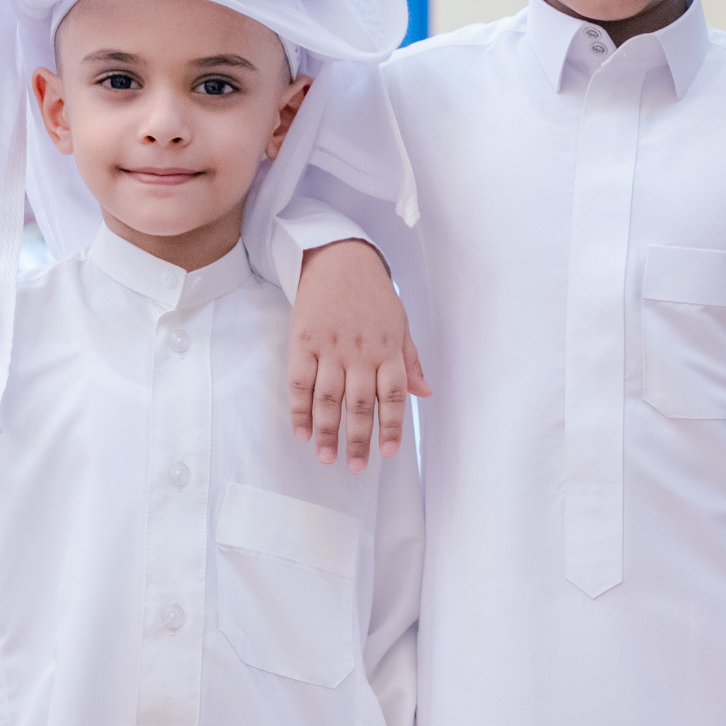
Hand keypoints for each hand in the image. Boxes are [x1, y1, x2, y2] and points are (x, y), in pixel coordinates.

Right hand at [288, 239, 429, 470]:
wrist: (339, 258)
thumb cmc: (373, 294)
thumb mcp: (400, 323)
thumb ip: (410, 360)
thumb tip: (424, 393)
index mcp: (387, 349)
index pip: (392, 396)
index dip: (391, 427)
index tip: (388, 453)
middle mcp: (360, 352)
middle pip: (359, 404)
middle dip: (357, 440)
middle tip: (355, 467)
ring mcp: (330, 347)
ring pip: (328, 398)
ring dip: (328, 432)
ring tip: (327, 458)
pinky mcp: (303, 342)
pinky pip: (300, 382)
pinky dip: (300, 409)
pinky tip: (303, 431)